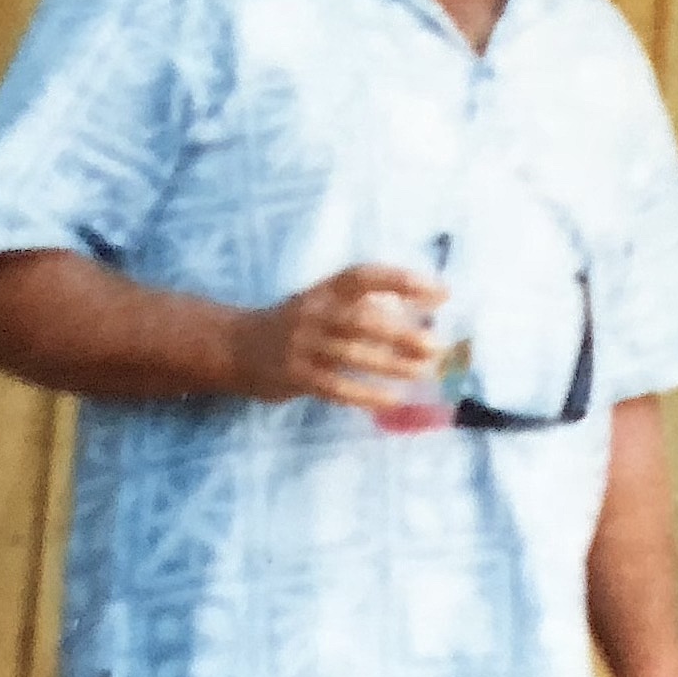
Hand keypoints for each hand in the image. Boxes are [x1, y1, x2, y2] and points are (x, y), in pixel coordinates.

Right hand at [228, 264, 445, 411]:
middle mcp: (313, 312)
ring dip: (391, 365)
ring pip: (351, 354)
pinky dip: (365, 394)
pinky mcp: (294, 376)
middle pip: (361, 319)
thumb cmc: (299, 324)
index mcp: (326, 289)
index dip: (404, 282)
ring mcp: (301, 345)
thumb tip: (426, 317)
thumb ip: (366, 306)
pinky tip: (392, 400)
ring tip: (423, 373)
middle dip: (402, 333)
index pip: (366, 277)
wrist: (235, 346)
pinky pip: (335, 386)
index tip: (443, 293)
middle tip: (437, 346)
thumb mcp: (325, 303)